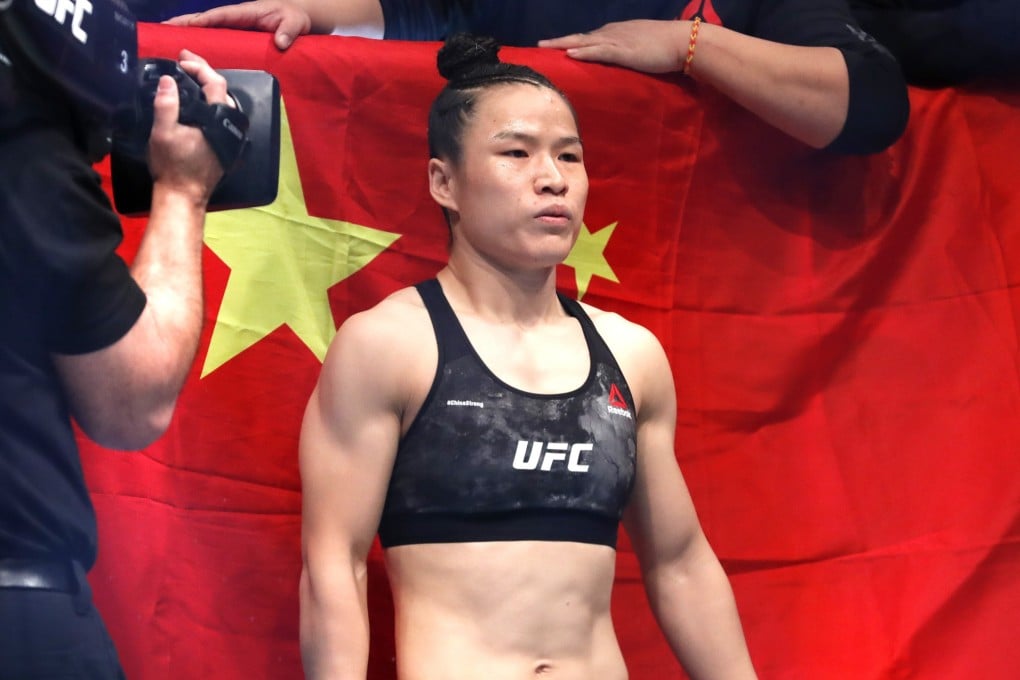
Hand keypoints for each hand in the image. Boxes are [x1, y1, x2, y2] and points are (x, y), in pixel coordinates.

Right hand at [146, 50, 228, 204]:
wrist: (183, 195)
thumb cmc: (173, 166)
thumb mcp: (163, 132)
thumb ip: (166, 104)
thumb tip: (167, 80)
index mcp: (217, 120)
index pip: (215, 83)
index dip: (199, 67)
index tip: (182, 60)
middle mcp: (228, 126)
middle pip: (220, 90)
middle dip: (203, 73)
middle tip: (184, 62)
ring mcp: (228, 136)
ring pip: (221, 103)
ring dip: (206, 87)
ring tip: (188, 77)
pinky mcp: (223, 144)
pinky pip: (219, 116)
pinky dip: (208, 103)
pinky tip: (195, 102)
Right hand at [165, 0, 310, 50]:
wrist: (300, 18)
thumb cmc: (295, 16)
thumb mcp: (294, 22)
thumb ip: (288, 31)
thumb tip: (281, 42)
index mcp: (244, 14)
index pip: (217, 17)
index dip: (198, 21)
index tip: (179, 26)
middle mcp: (236, 20)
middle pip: (205, 23)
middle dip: (184, 27)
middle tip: (161, 35)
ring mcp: (236, 29)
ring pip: (209, 32)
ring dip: (190, 37)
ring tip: (168, 46)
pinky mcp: (239, 38)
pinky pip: (218, 41)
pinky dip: (205, 45)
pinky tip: (193, 56)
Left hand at [538, 20, 688, 74]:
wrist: (685, 41)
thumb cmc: (668, 47)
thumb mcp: (644, 48)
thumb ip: (631, 53)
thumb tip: (624, 64)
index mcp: (618, 33)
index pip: (590, 37)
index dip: (573, 41)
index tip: (557, 46)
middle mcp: (614, 33)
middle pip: (581, 37)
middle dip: (560, 41)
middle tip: (540, 45)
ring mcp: (618, 40)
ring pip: (585, 41)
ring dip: (564, 44)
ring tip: (546, 48)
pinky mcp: (624, 51)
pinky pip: (600, 51)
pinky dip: (584, 51)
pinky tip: (570, 53)